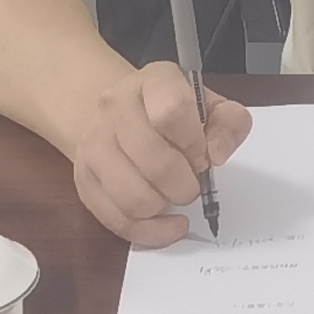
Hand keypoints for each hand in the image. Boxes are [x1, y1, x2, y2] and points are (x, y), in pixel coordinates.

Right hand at [56, 61, 252, 247]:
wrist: (119, 114)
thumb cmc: (172, 113)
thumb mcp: (210, 105)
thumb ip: (229, 123)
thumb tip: (218, 154)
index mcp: (153, 81)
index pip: (172, 110)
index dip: (195, 143)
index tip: (203, 155)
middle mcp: (115, 107)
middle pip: (153, 160)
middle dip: (184, 184)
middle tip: (193, 183)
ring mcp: (94, 143)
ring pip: (132, 197)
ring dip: (164, 206)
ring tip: (174, 196)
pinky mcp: (84, 179)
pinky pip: (116, 220)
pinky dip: (149, 231)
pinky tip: (167, 223)